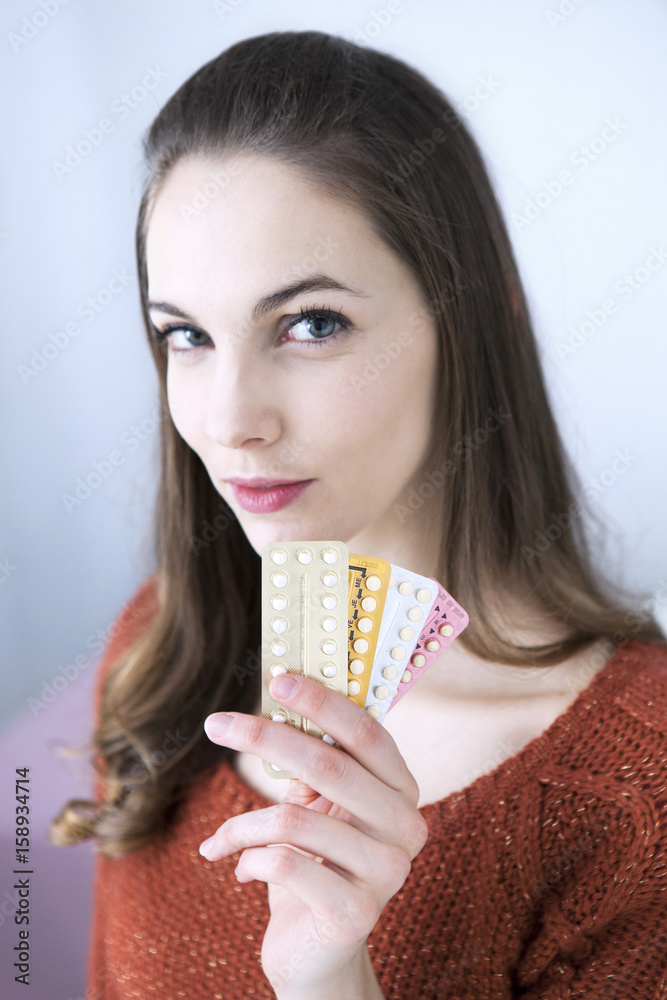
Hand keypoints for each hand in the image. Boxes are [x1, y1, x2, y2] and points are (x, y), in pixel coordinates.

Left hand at [200, 671, 428, 999]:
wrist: (318, 953)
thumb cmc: (314, 865)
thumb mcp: (318, 807)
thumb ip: (316, 762)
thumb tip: (284, 695)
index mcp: (401, 790)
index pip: (366, 732)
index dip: (322, 702)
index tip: (277, 678)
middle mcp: (406, 826)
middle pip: (328, 763)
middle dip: (263, 737)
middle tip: (216, 723)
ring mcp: (388, 872)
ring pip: (293, 818)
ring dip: (240, 825)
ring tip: (220, 838)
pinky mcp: (356, 913)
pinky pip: (285, 864)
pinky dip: (246, 859)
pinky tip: (239, 869)